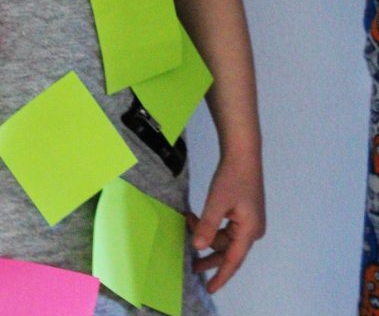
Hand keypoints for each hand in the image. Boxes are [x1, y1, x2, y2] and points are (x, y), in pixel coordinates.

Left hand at [187, 152, 264, 292]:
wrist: (243, 153)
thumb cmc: (232, 176)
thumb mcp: (217, 201)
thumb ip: (207, 225)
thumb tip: (198, 247)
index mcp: (250, 231)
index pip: (233, 261)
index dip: (221, 276)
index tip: (210, 289)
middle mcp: (253, 230)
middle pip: (228, 250)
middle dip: (209, 254)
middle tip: (191, 265)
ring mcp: (250, 221)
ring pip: (225, 237)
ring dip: (207, 233)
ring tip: (188, 221)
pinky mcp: (245, 213)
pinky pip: (226, 227)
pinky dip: (211, 225)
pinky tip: (196, 218)